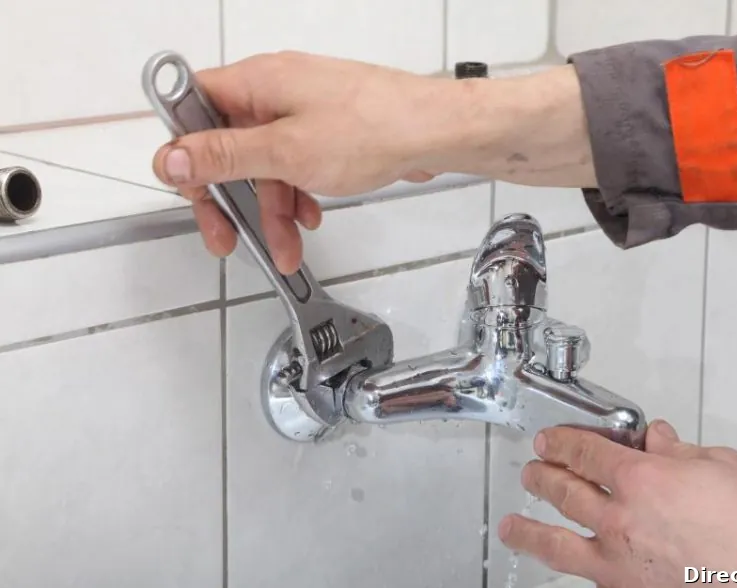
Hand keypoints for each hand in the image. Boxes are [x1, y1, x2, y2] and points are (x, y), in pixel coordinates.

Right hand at [150, 52, 595, 273]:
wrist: (437, 132)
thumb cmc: (375, 129)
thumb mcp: (286, 152)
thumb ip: (225, 155)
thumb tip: (170, 156)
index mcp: (257, 82)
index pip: (192, 107)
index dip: (183, 151)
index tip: (188, 190)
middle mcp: (276, 91)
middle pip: (228, 145)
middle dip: (231, 197)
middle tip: (228, 237)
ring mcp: (304, 111)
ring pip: (266, 164)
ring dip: (271, 209)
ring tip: (286, 246)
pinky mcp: (328, 130)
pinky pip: (296, 165)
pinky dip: (298, 195)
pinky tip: (310, 218)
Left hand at [499, 421, 736, 587]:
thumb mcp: (723, 467)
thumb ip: (681, 451)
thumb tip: (660, 439)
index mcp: (641, 478)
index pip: (585, 450)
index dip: (561, 442)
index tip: (550, 440)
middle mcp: (620, 519)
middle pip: (564, 491)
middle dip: (542, 477)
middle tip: (532, 471)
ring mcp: (619, 562)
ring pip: (557, 544)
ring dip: (528, 531)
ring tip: (512, 526)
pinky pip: (586, 578)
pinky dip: (570, 571)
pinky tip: (562, 569)